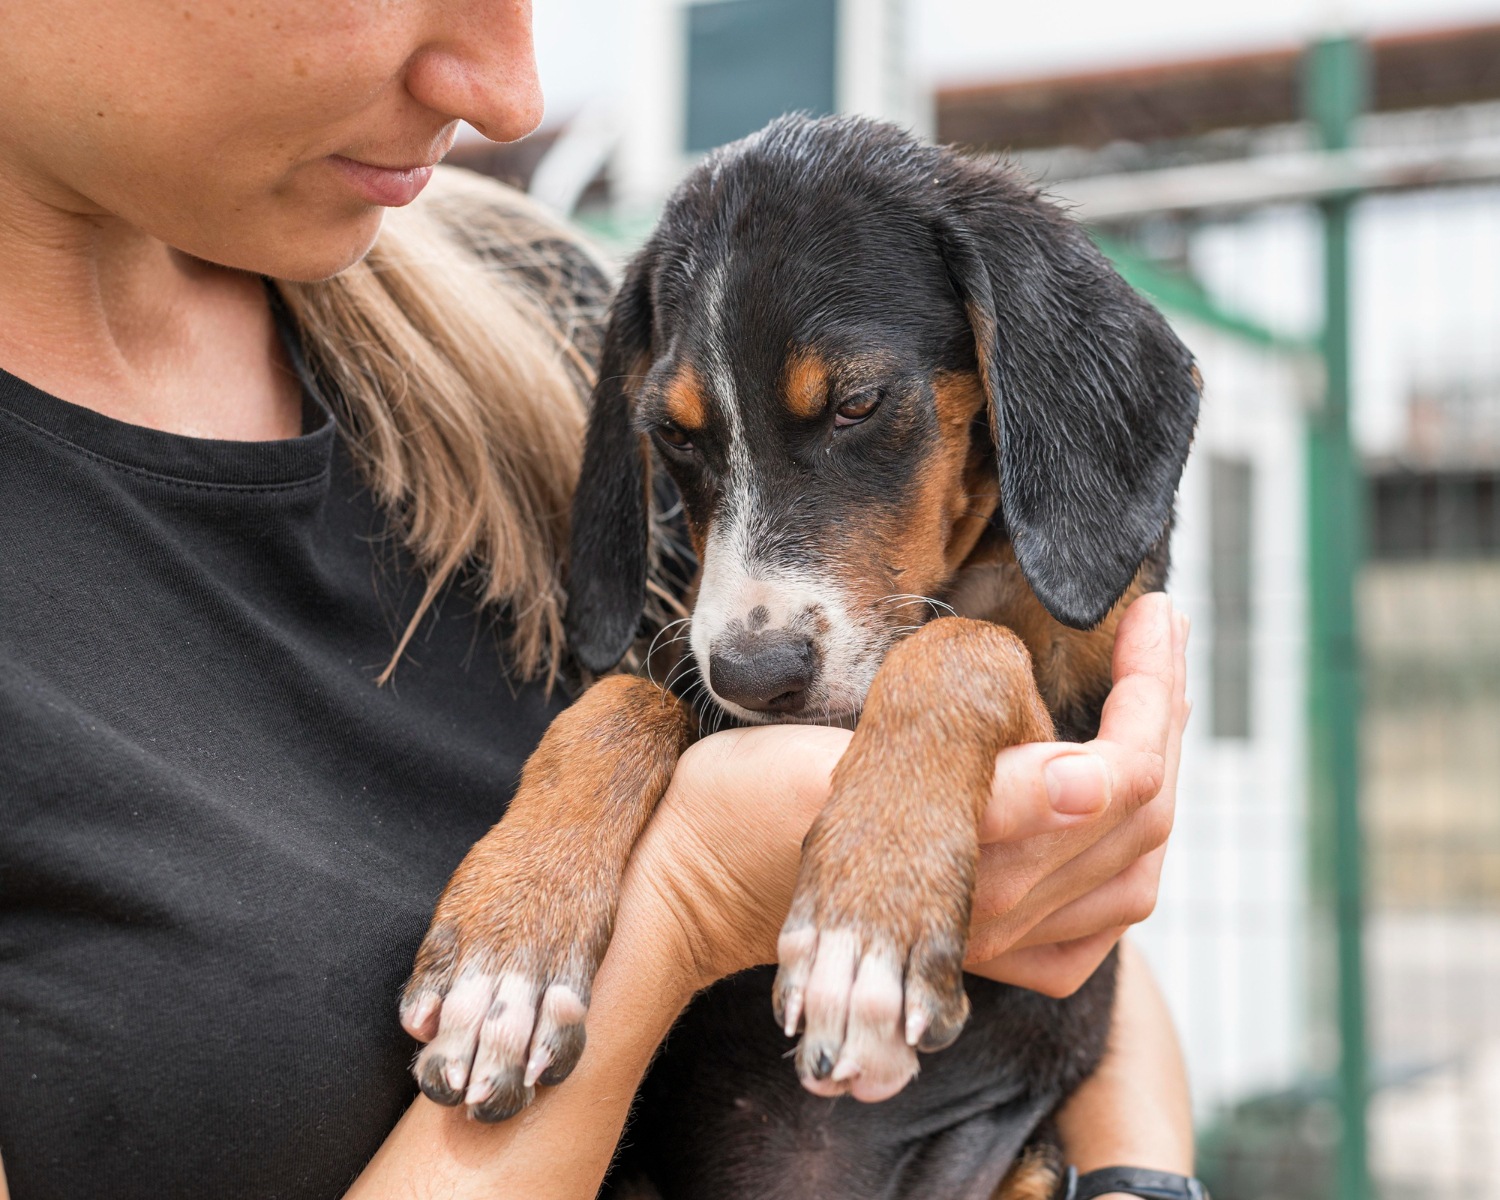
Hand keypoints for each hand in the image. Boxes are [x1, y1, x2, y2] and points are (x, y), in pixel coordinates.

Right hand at [625, 591, 1188, 995]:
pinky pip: (1090, 927)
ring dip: (1152, 773)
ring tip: (1144, 691)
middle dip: (1162, 714)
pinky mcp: (977, 952)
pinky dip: (1121, 858)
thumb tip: (1102, 780)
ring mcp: (990, 944)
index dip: (1150, 688)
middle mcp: (996, 916)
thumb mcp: (846, 766)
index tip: (1149, 610)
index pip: (1121, 777)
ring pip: (1131, 866)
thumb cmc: (748, 802)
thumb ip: (987, 782)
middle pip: (1142, 816)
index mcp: (971, 860)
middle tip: (1156, 629)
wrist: (688, 874)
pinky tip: (1105, 798)